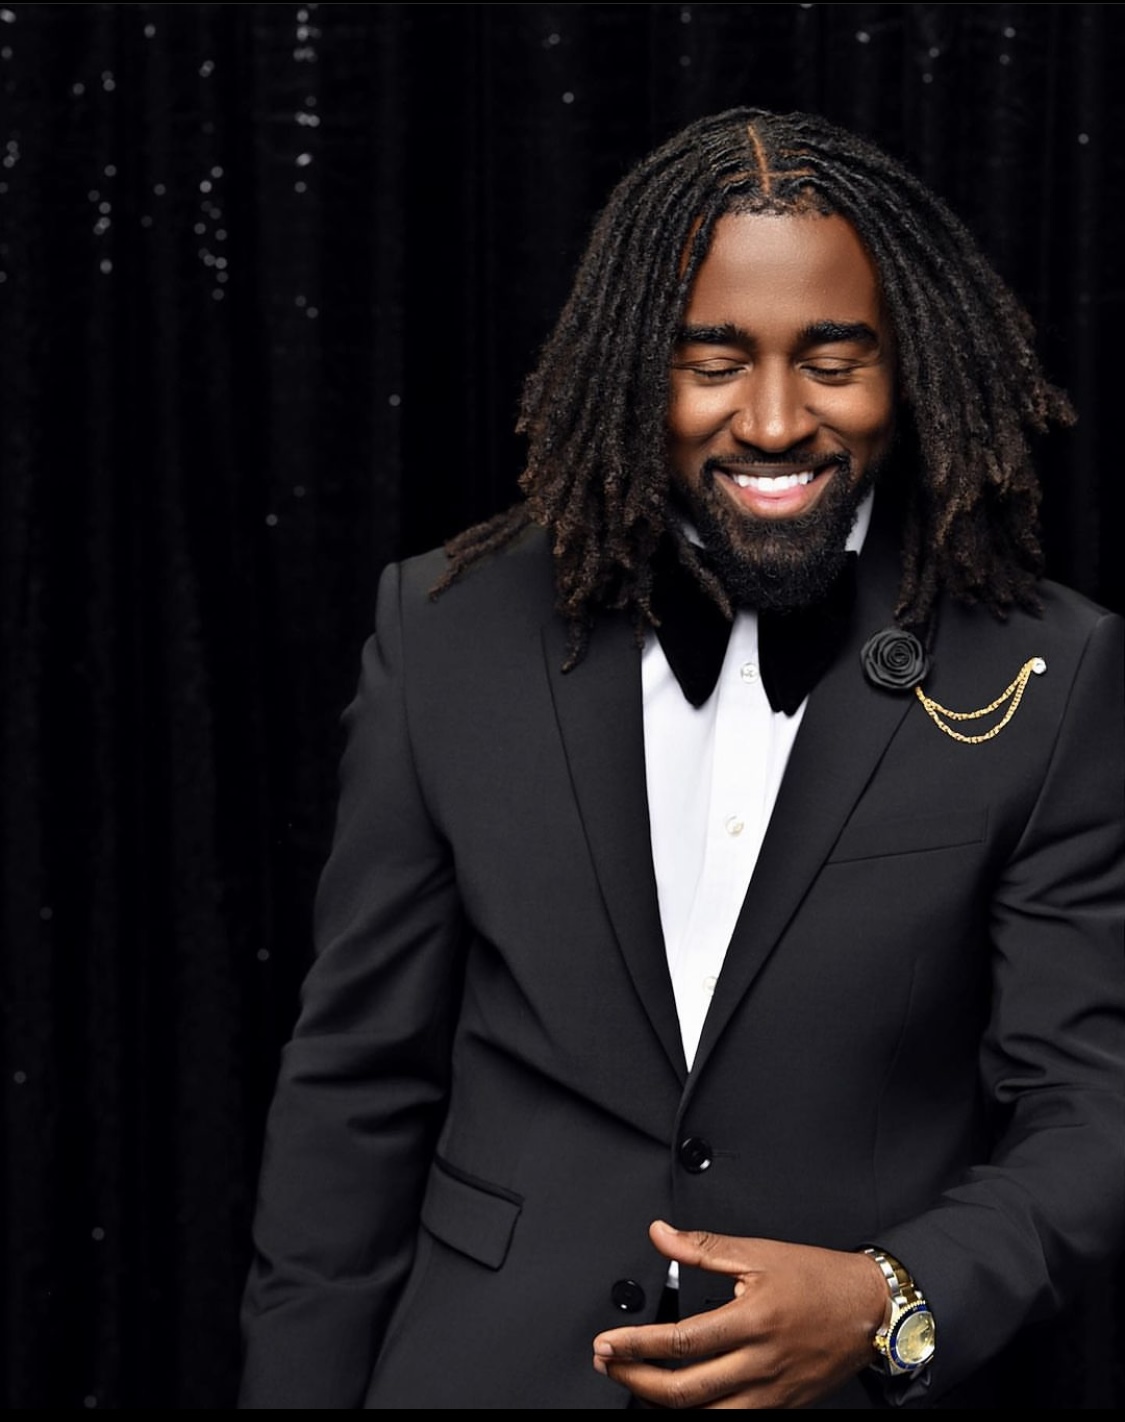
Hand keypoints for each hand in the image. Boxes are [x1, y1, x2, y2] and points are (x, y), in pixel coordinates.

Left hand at [592, 1220, 887, 1408]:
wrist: (869, 1308)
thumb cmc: (817, 1278)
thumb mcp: (758, 1252)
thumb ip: (703, 1247)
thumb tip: (660, 1235)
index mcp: (752, 1320)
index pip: (681, 1341)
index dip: (636, 1345)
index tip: (608, 1343)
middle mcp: (760, 1363)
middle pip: (685, 1390)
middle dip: (636, 1380)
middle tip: (608, 1365)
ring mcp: (771, 1392)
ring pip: (707, 1416)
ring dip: (662, 1405)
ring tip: (635, 1384)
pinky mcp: (781, 1406)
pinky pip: (733, 1421)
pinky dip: (700, 1416)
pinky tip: (679, 1403)